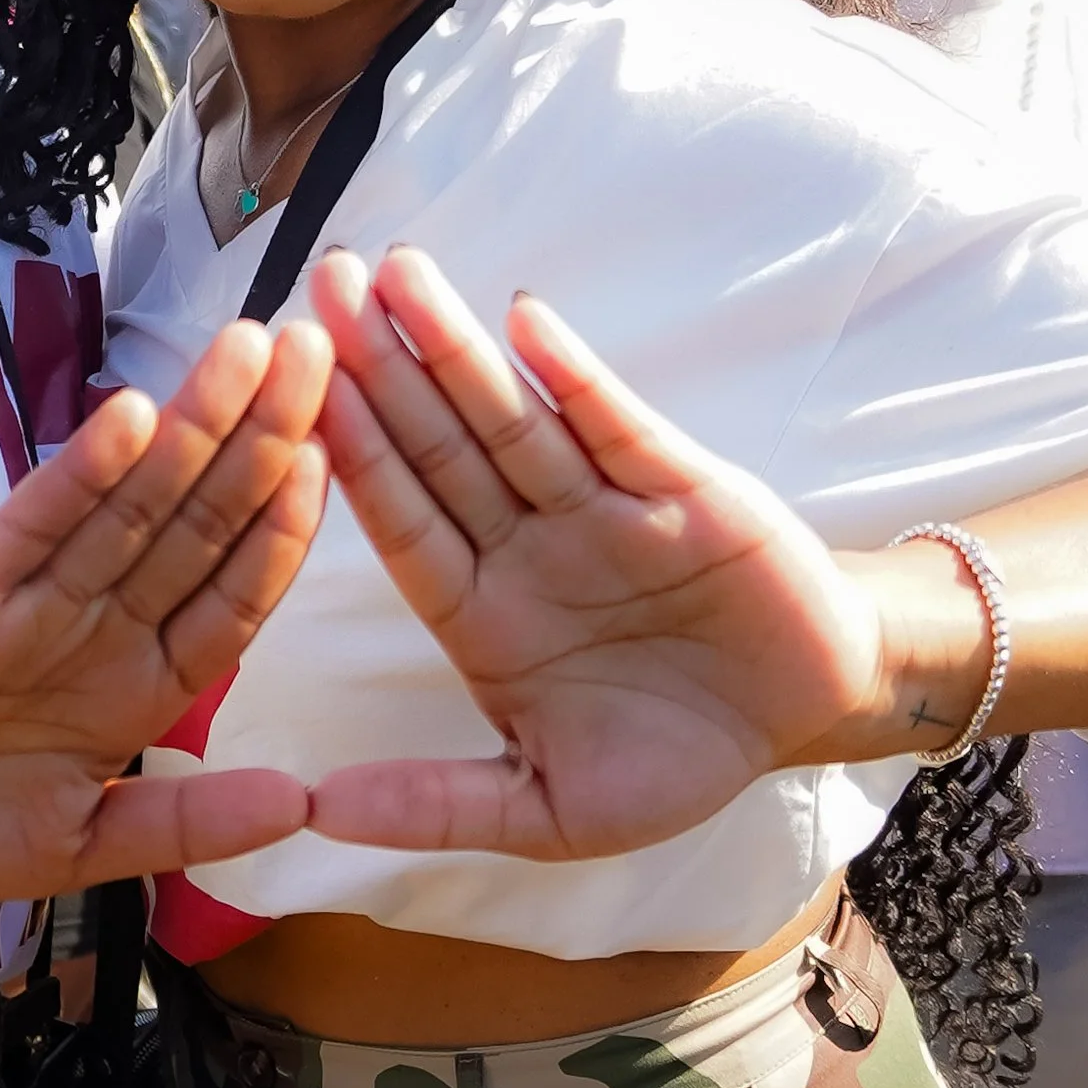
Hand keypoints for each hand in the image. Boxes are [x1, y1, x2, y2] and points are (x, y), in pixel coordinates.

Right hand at [0, 317, 333, 897]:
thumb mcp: (72, 847)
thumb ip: (179, 825)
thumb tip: (302, 807)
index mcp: (142, 683)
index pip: (236, 596)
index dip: (286, 531)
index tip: (337, 461)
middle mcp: (104, 621)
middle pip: (202, 521)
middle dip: (263, 438)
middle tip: (321, 351)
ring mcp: (39, 592)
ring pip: (136, 500)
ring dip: (194, 423)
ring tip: (253, 348)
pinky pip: (40, 518)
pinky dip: (86, 471)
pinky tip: (135, 415)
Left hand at [296, 250, 967, 860]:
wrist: (805, 714)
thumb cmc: (672, 761)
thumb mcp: (548, 811)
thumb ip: (436, 805)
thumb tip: (312, 814)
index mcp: (482, 614)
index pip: (400, 524)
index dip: (347, 458)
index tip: (282, 396)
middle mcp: (526, 546)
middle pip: (438, 446)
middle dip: (378, 367)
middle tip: (320, 278)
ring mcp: (598, 508)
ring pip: (511, 418)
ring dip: (455, 347)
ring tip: (399, 273)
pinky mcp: (678, 485)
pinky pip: (615, 423)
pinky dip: (573, 375)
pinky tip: (524, 319)